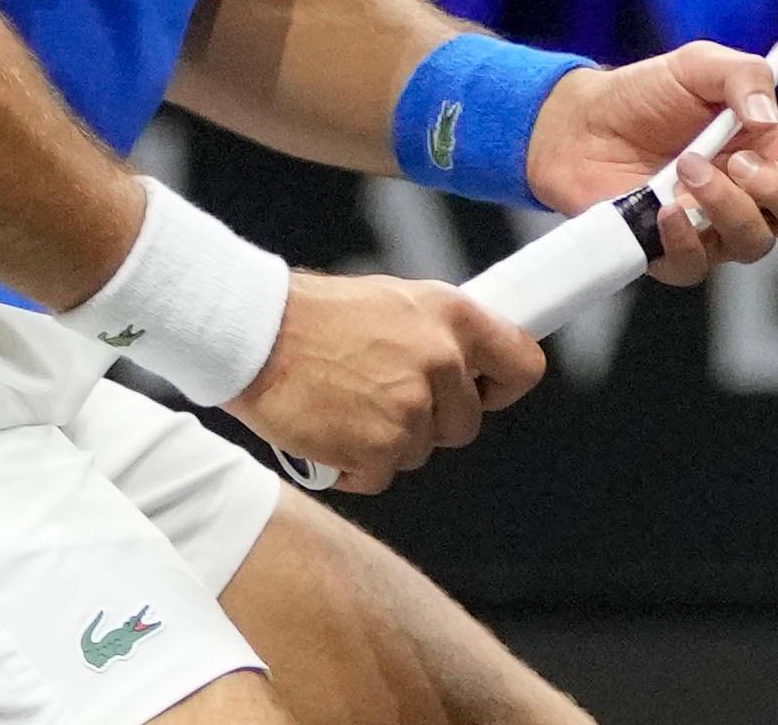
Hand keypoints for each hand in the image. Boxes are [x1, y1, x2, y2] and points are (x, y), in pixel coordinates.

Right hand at [223, 270, 542, 494]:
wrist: (255, 333)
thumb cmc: (317, 315)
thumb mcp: (395, 301)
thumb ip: (437, 333)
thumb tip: (465, 363)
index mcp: (454, 316)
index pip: (523, 365)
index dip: (501, 386)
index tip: (481, 391)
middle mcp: (442, 361)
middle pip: (465, 424)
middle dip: (430, 421)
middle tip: (381, 397)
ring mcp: (412, 409)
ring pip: (420, 450)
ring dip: (387, 441)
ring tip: (346, 405)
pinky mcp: (379, 449)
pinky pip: (381, 476)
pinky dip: (355, 466)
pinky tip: (329, 431)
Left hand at [527, 44, 777, 286]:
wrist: (577, 124)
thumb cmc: (644, 94)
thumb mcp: (699, 64)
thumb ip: (745, 75)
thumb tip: (769, 119)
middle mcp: (756, 198)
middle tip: (746, 163)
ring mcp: (717, 230)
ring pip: (756, 244)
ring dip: (727, 205)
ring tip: (686, 166)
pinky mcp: (675, 253)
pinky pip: (698, 266)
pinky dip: (684, 237)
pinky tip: (663, 208)